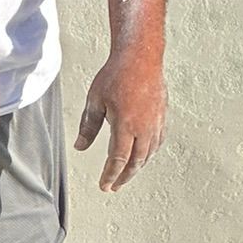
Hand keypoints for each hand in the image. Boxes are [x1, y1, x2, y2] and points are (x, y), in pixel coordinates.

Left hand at [75, 52, 166, 191]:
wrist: (141, 57)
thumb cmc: (116, 75)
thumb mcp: (95, 101)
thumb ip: (88, 127)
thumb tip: (80, 147)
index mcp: (125, 126)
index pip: (118, 159)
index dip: (110, 175)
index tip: (105, 186)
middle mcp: (144, 128)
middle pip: (135, 161)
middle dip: (124, 176)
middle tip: (115, 186)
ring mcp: (156, 122)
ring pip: (148, 153)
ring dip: (137, 167)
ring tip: (127, 174)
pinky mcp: (162, 116)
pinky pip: (158, 141)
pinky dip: (150, 153)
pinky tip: (144, 155)